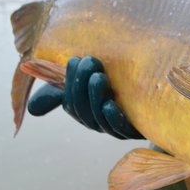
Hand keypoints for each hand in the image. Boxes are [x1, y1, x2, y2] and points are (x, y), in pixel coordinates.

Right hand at [27, 56, 143, 139]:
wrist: (158, 101)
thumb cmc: (118, 88)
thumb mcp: (90, 84)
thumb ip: (64, 90)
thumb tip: (32, 108)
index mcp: (85, 111)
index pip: (69, 101)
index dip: (69, 82)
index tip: (76, 59)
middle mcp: (98, 122)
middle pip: (82, 110)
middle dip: (81, 86)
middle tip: (91, 62)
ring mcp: (116, 128)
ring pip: (98, 119)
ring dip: (96, 97)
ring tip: (100, 77)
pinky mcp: (136, 130)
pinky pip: (120, 128)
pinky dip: (113, 117)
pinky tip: (110, 104)